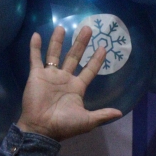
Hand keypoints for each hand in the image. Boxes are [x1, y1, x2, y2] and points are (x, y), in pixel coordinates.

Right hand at [16, 25, 122, 140]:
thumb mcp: (87, 121)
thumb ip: (102, 114)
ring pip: (55, 54)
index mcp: (77, 88)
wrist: (41, 128)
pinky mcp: (36, 75)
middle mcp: (65, 79)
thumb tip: (120, 113)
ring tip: (63, 27)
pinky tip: (36, 34)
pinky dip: (35, 47)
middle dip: (81, 43)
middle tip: (88, 28)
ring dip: (58, 41)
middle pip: (74, 57)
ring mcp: (50, 76)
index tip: (103, 47)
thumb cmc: (64, 125)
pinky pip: (35, 58)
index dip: (96, 60)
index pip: (89, 70)